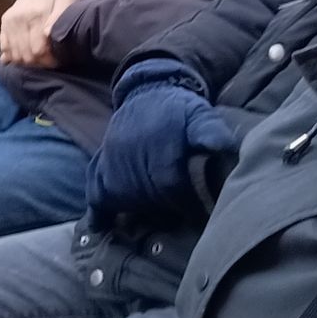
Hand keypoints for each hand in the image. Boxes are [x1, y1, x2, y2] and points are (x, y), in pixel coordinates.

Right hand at [0, 0, 81, 68]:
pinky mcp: (4, 22)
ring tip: (40, 58)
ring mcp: (9, 21)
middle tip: (51, 61)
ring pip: (14, 55)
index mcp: (35, 14)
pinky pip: (4, 47)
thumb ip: (61, 13)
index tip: (59, 60)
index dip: (49, 60)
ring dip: (27, 61)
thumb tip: (48, 34)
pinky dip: (13, 56)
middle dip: (39, 63)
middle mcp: (18, 18)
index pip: (38, 50)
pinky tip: (25, 55)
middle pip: (26, 55)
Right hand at [88, 62, 236, 226]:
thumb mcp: (201, 113)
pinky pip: (94, 187)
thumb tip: (222, 146)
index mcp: (159, 146)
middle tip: (180, 218)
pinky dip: (96, 209)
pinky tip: (99, 226)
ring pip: (120, 196)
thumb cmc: (180, 109)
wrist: (148, 91)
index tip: (201, 216)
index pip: (170, 186)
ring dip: (136, 211)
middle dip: (164, 213)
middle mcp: (131, 154)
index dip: (186, 205)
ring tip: (151, 220)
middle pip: (146, 197)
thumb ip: (211, 131)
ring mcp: (112, 159)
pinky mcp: (101, 162)